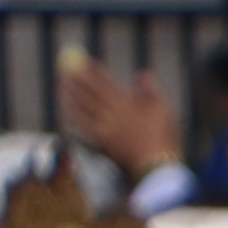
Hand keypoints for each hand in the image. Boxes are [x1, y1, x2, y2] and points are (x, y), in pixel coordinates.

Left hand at [57, 52, 179, 180]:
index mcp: (126, 103)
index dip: (94, 71)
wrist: (156, 166)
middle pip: (90, 92)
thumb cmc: (164, 137)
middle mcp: (111, 113)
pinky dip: (74, 115)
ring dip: (71, 94)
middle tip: (68, 67)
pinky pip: (82, 126)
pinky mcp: (100, 142)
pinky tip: (68, 110)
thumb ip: (150, 90)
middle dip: (79, 78)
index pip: (105, 83)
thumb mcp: (164, 110)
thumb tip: (142, 74)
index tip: (85, 61)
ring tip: (63, 83)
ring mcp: (103, 128)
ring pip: (82, 107)